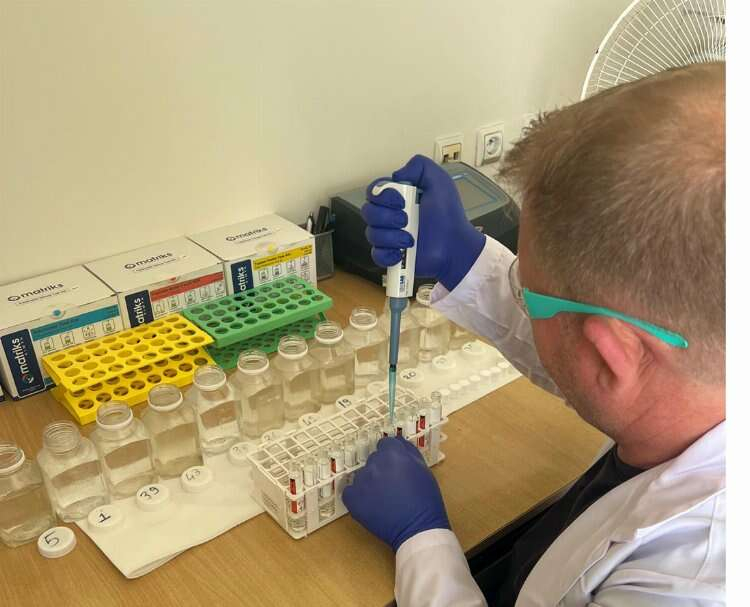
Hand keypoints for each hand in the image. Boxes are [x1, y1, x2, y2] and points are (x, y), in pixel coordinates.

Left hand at [342, 436, 449, 550]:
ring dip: (370, 482)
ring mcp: (362, 482)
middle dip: (382, 468)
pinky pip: (350, 491)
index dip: (391, 455)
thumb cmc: (425, 501)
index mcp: (393, 454)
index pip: (385, 444)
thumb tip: (398, 441)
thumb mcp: (423, 470)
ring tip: (384, 498)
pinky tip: (371, 504)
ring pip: (363, 475)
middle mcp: (375, 464)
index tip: (395, 466)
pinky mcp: (353, 500)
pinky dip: (358, 496)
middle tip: (393, 485)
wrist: (418, 530)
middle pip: (374, 459)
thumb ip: (409, 451)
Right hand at [362, 154, 485, 289]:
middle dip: (387, 217)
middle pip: (368, 212)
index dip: (383, 196)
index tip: (402, 201)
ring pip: (371, 234)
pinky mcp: (390, 256)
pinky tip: (401, 253)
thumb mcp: (439, 181)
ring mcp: (388, 237)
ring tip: (410, 240)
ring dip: (391, 236)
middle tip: (407, 220)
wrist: (455, 245)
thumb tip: (396, 174)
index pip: (373, 191)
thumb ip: (419, 166)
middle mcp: (389, 216)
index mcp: (397, 197)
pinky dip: (387, 254)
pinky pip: (376, 255)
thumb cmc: (448, 215)